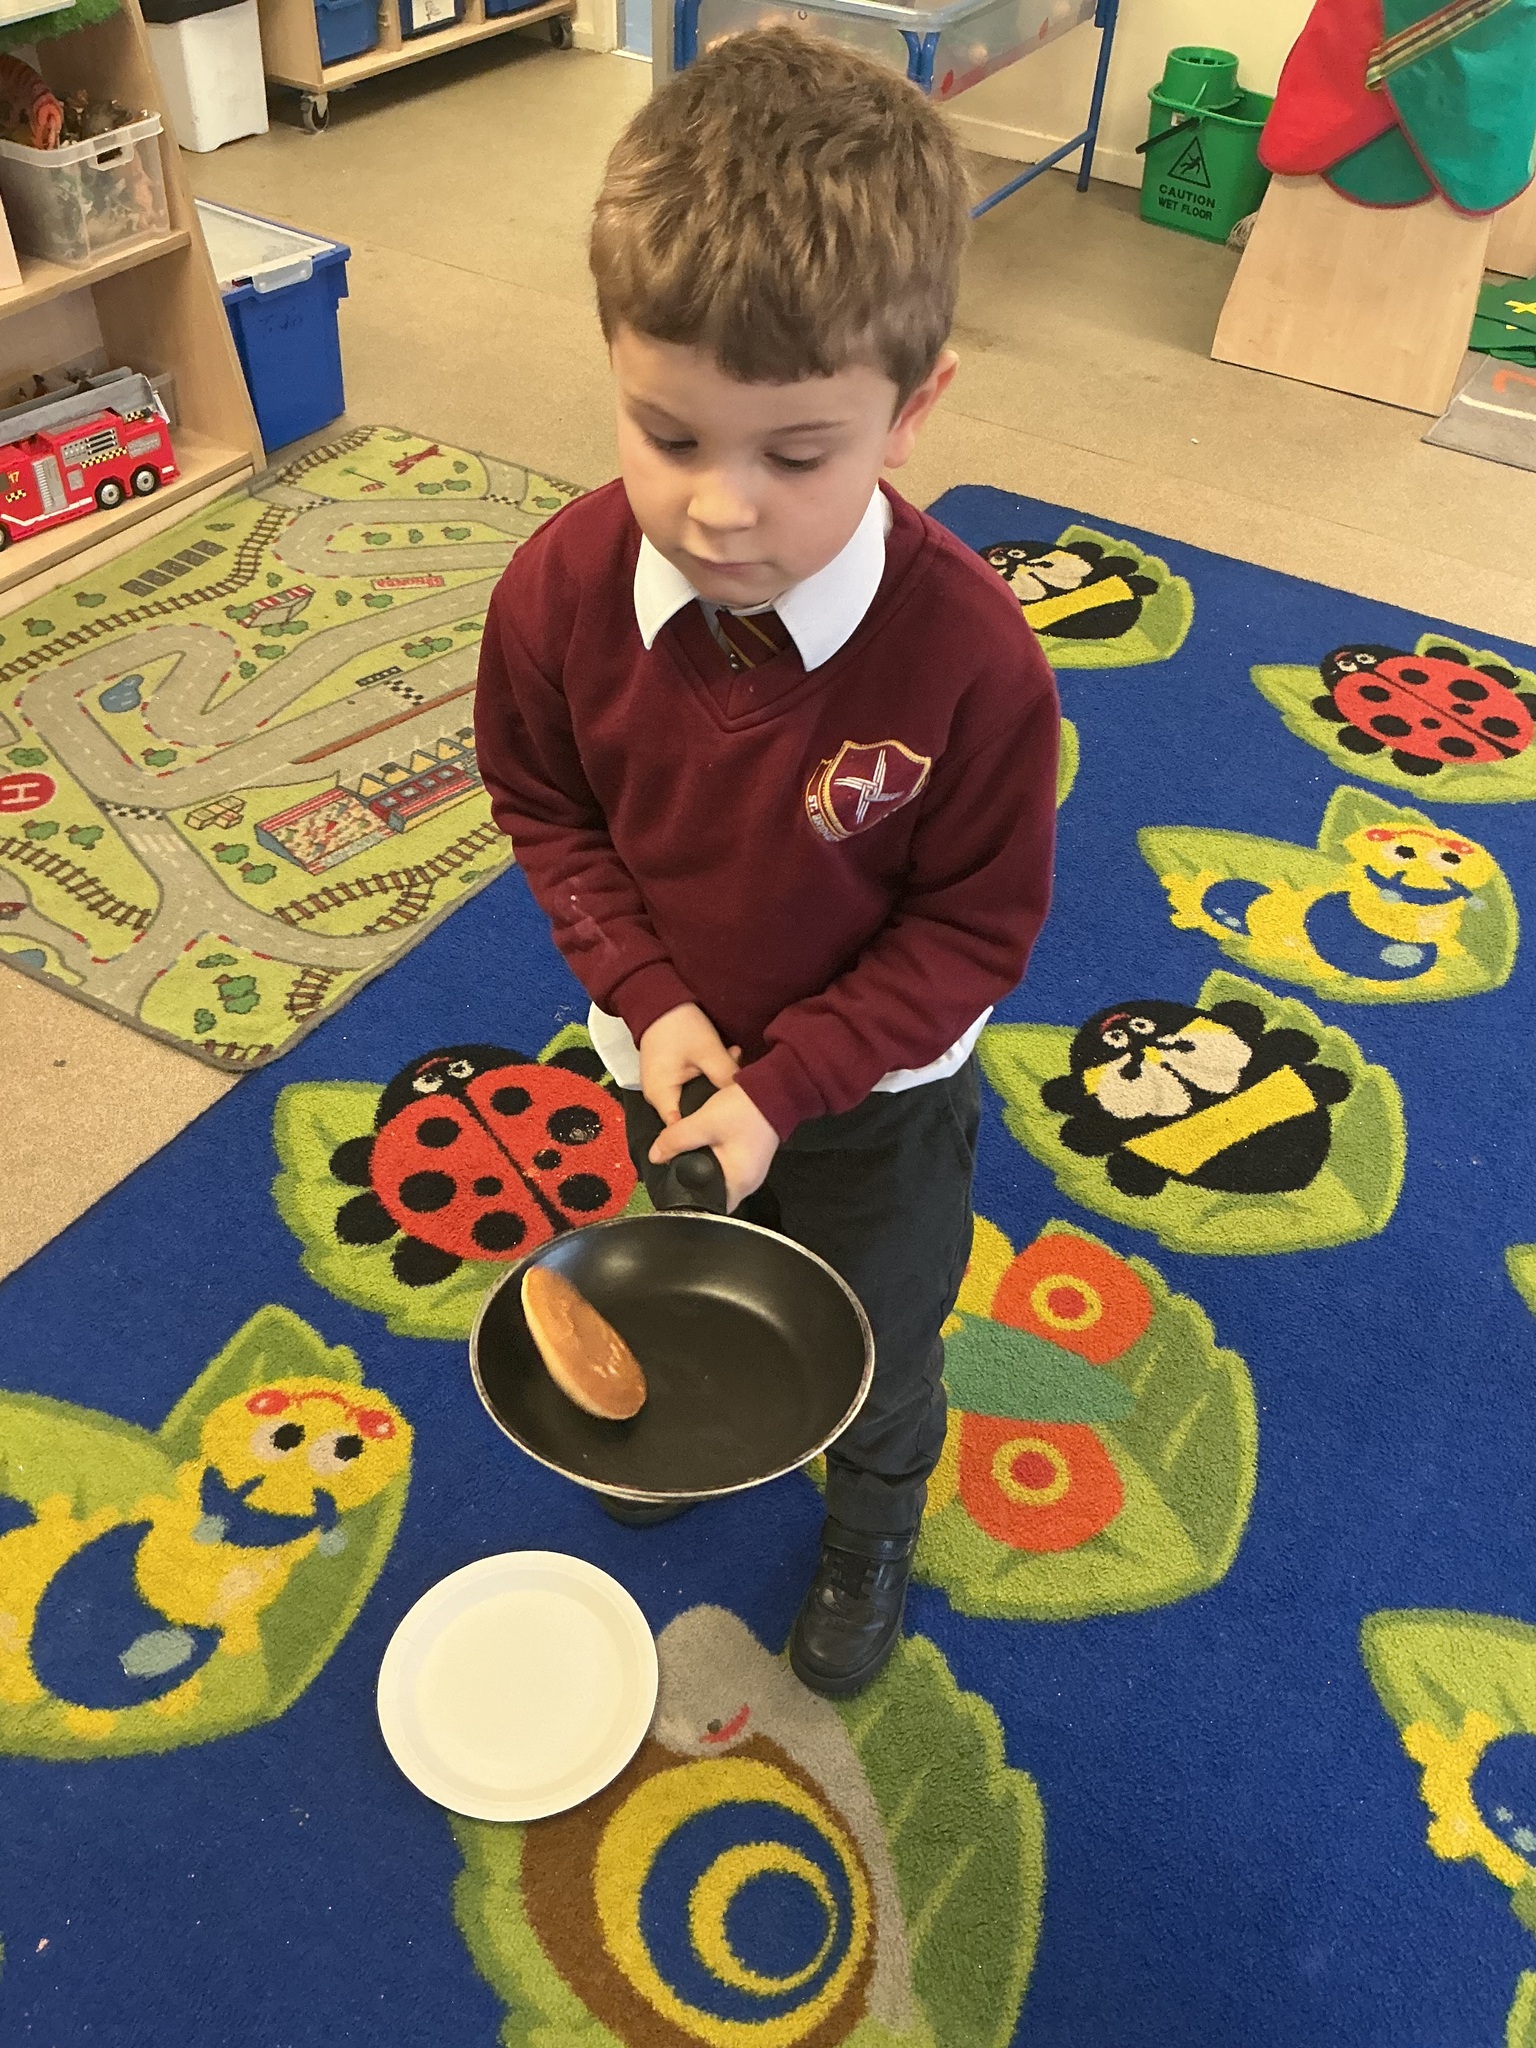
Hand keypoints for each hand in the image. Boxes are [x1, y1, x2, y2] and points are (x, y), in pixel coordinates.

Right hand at [638, 1002, 740, 1125]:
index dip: (707, 1132)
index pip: (683, 1131)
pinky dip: (707, 1080)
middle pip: (689, 1117)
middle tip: (740, 1097)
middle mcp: (657, 1099)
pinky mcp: (668, 1081)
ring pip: (692, 1101)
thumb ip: (725, 1076)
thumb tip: (745, 1099)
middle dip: (715, 1107)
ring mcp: (662, 1090)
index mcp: (661, 1095)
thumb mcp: (708, 1051)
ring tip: (735, 1073)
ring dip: (714, 1090)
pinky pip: (689, 1089)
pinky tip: (725, 1065)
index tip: (732, 1127)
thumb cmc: (680, 1026)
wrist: (660, 1003)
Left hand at [649, 1082, 778, 1212]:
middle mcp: (749, 1182)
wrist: (774, 1088)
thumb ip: (676, 1140)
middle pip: (716, 1193)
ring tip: (683, 1159)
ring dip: (704, 1169)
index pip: (713, 1208)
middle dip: (695, 1183)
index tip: (673, 1190)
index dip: (691, 1201)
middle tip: (673, 1171)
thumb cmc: (742, 1110)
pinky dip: (715, 1160)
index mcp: (739, 1183)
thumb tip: (654, 1156)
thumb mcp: (703, 1123)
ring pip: (721, 1178)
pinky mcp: (752, 1157)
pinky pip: (729, 1166)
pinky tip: (702, 1149)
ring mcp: (752, 1170)